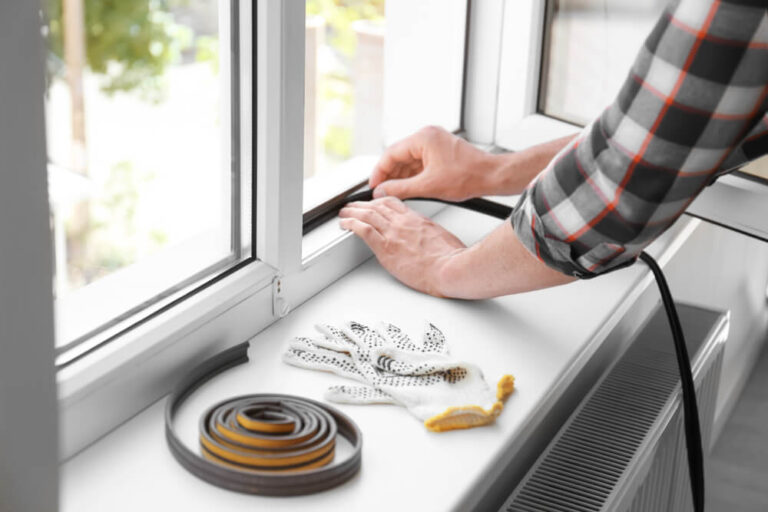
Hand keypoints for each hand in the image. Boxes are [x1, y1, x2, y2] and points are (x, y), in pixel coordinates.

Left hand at [339, 197, 464, 296]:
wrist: (449, 268)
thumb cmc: (451, 258)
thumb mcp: (442, 238)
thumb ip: (430, 235)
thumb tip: (429, 240)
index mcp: (417, 220)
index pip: (393, 204)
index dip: (379, 201)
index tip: (373, 203)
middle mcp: (403, 223)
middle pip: (377, 206)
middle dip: (362, 205)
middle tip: (353, 206)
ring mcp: (393, 233)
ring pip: (367, 215)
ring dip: (352, 212)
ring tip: (343, 213)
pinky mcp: (386, 247)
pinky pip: (364, 230)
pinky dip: (351, 224)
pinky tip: (344, 224)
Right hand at [369, 126, 497, 200]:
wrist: (492, 176)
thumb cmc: (468, 176)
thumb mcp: (428, 186)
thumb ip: (400, 189)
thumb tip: (382, 191)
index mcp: (423, 138)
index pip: (391, 154)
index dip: (379, 172)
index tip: (373, 186)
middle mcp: (427, 136)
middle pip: (399, 156)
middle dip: (389, 175)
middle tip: (381, 192)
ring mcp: (435, 143)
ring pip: (409, 161)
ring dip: (401, 177)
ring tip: (394, 193)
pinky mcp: (440, 152)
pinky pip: (420, 163)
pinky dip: (412, 175)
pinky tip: (408, 188)